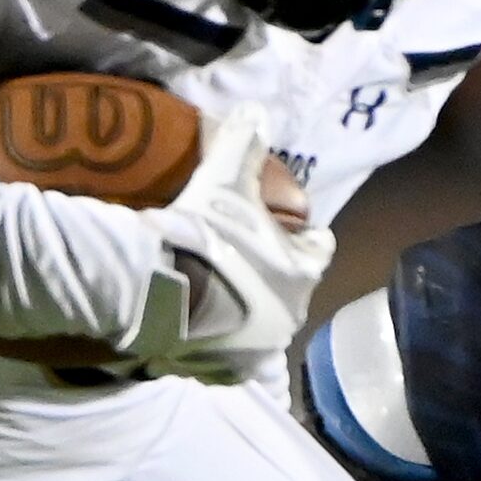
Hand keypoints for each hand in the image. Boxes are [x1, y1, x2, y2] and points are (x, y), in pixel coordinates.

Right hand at [126, 105, 334, 383]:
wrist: (162, 293)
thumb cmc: (207, 234)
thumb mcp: (225, 177)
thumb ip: (244, 143)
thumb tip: (257, 109)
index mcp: (302, 270)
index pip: (318, 248)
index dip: (303, 236)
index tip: (285, 228)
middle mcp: (290, 314)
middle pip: (291, 289)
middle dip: (273, 275)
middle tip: (242, 258)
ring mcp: (258, 348)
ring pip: (262, 324)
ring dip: (247, 310)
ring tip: (217, 294)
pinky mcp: (224, 371)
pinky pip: (228, 355)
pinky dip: (218, 341)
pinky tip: (197, 327)